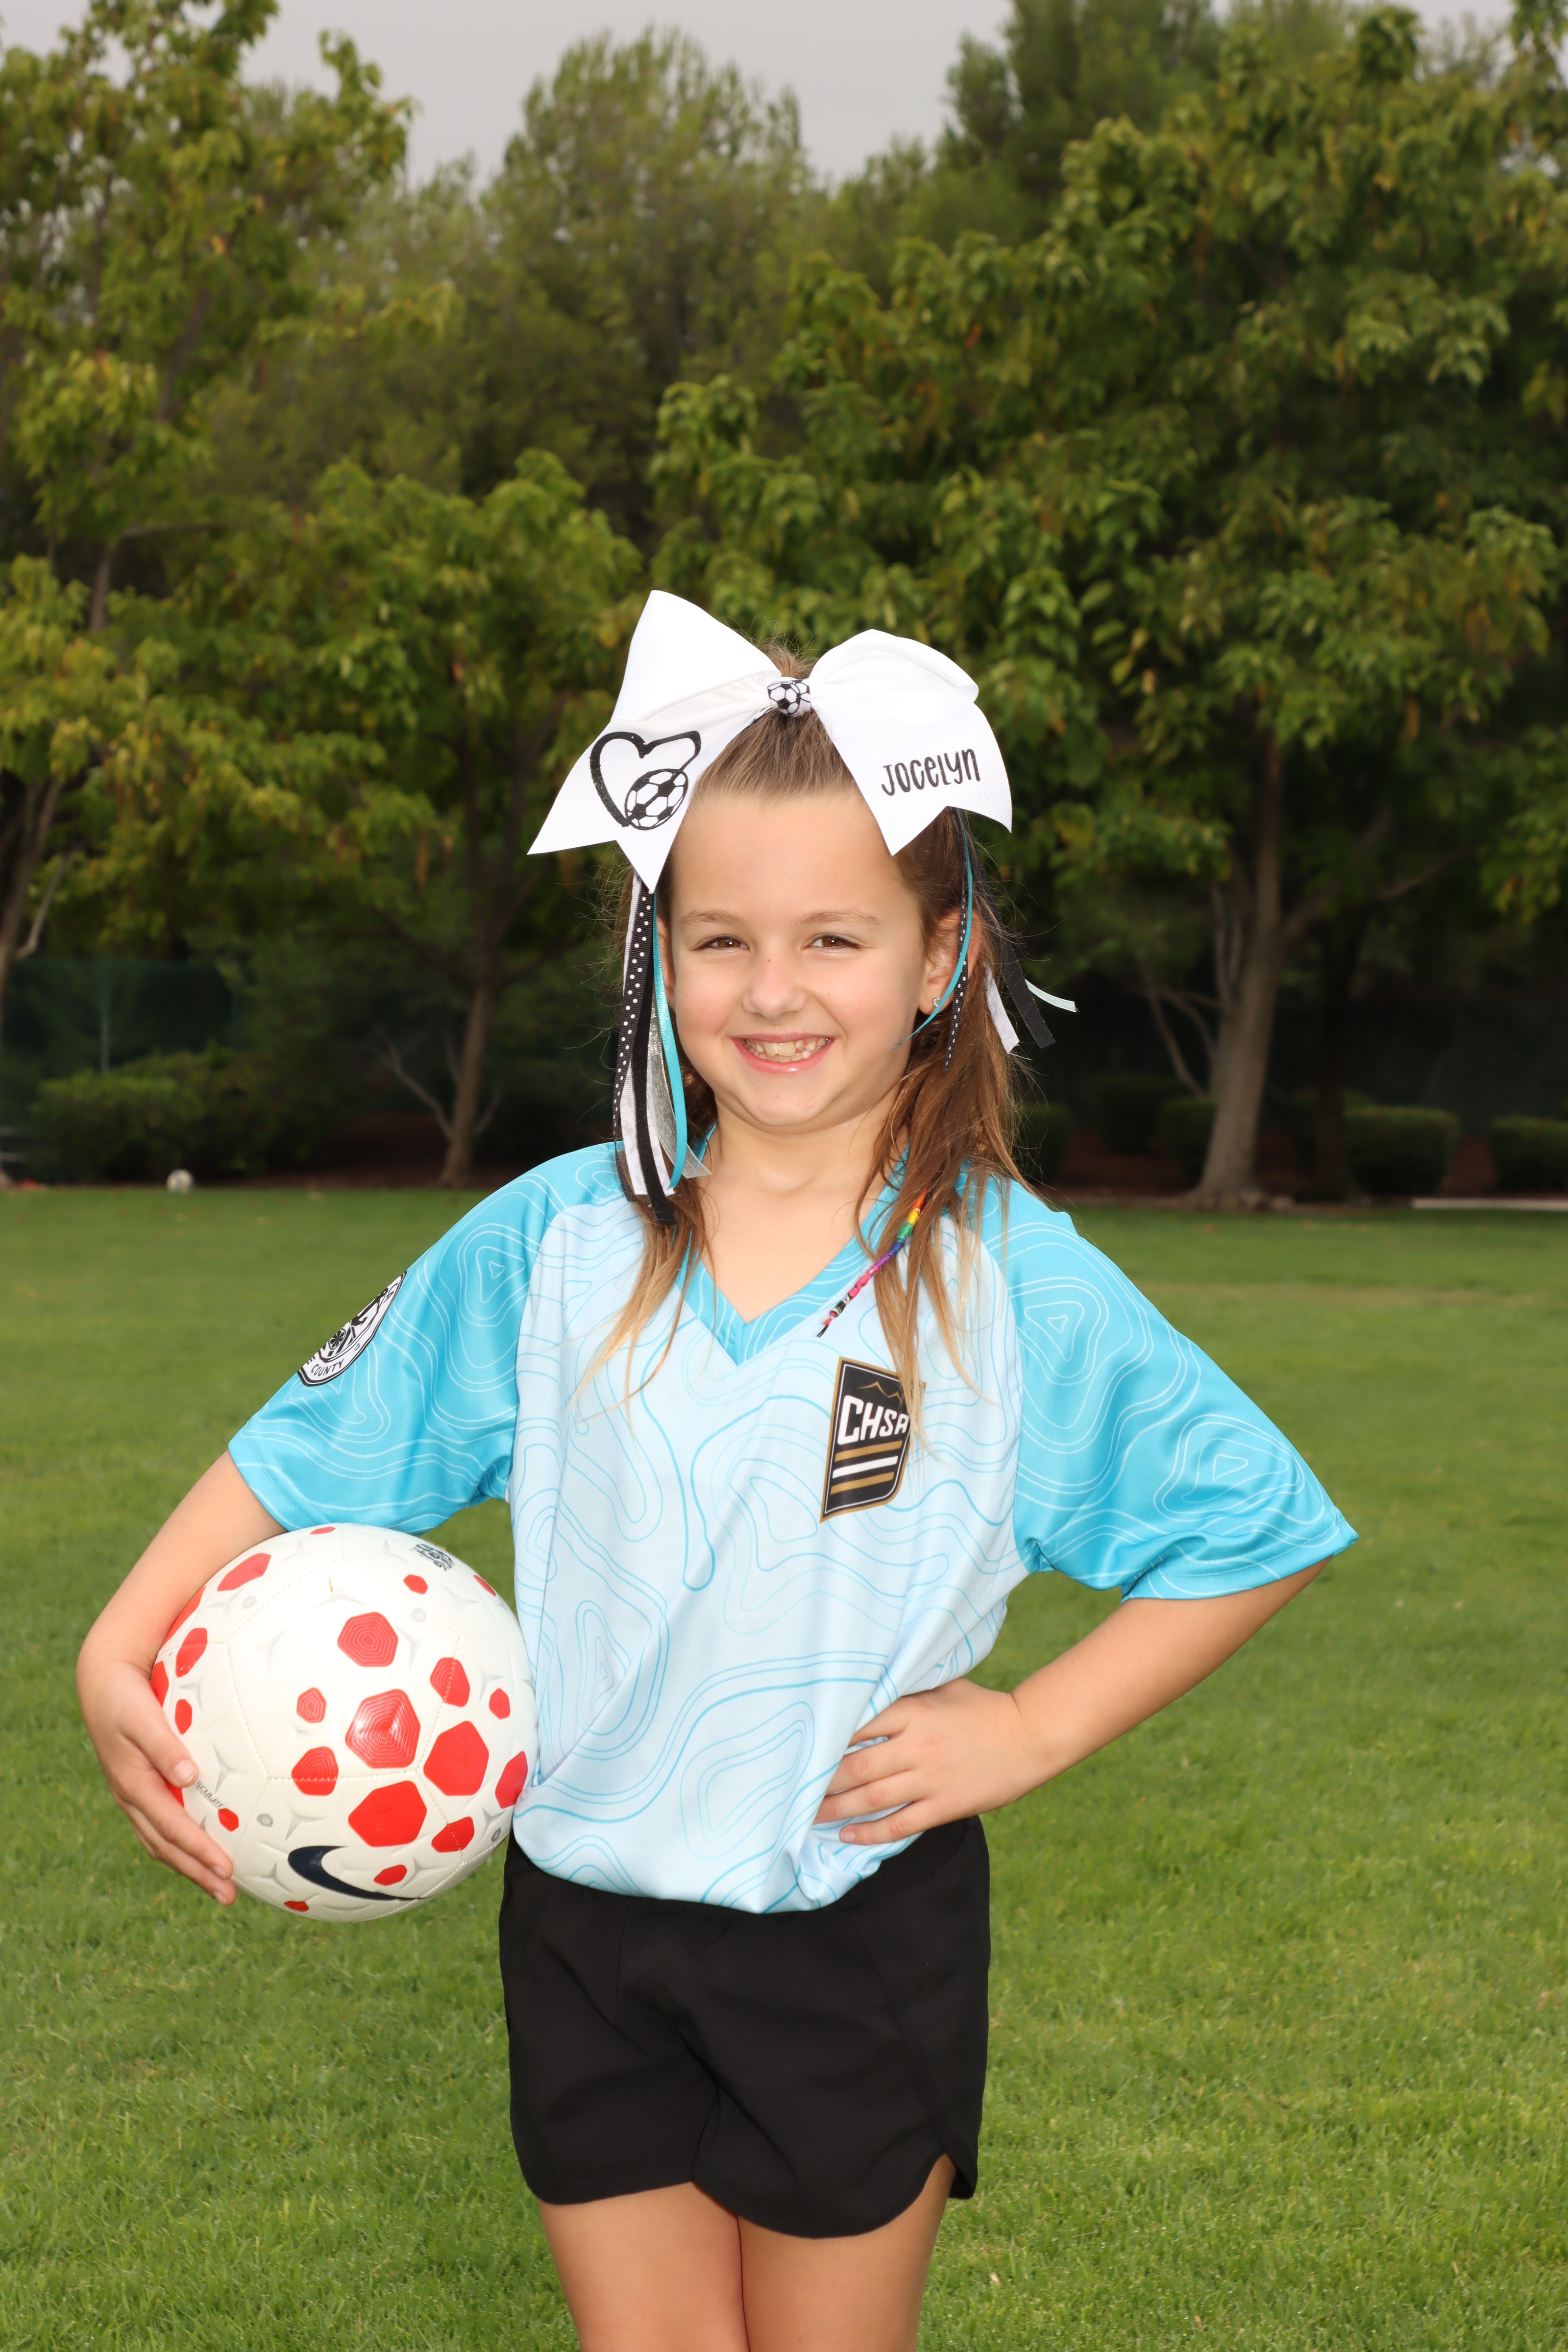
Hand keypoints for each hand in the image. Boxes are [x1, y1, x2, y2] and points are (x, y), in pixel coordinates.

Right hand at [79, 1654, 234, 1903]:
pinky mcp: (139, 1790)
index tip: (227, 1870)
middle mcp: (132, 1799)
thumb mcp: (143, 1717)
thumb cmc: (127, 1698)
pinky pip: (160, 1828)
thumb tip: (188, 1777)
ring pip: (162, 1843)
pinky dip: (179, 1846)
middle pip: (167, 1847)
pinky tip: (200, 1853)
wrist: (102, 1684)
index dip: (199, 1851)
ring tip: (220, 1887)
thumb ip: (165, 1746)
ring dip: (190, 1866)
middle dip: (197, 1873)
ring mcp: (133, 1798)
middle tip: (229, 1897)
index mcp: (134, 1785)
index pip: (172, 1828)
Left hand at [814, 1678, 1043, 1845]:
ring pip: (872, 1798)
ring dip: (837, 1809)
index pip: (858, 1726)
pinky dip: (871, 1832)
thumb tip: (869, 1689)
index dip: (827, 1740)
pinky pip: (900, 1824)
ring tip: (810, 1815)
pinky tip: (848, 1836)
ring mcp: (930, 1778)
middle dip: (822, 1781)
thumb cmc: (982, 1707)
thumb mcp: (943, 1687)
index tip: (804, 1748)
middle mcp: (917, 1746)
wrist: (1030, 1736)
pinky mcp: (945, 1805)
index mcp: (914, 1712)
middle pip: (856, 1767)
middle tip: (795, 1791)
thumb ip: (907, 1692)